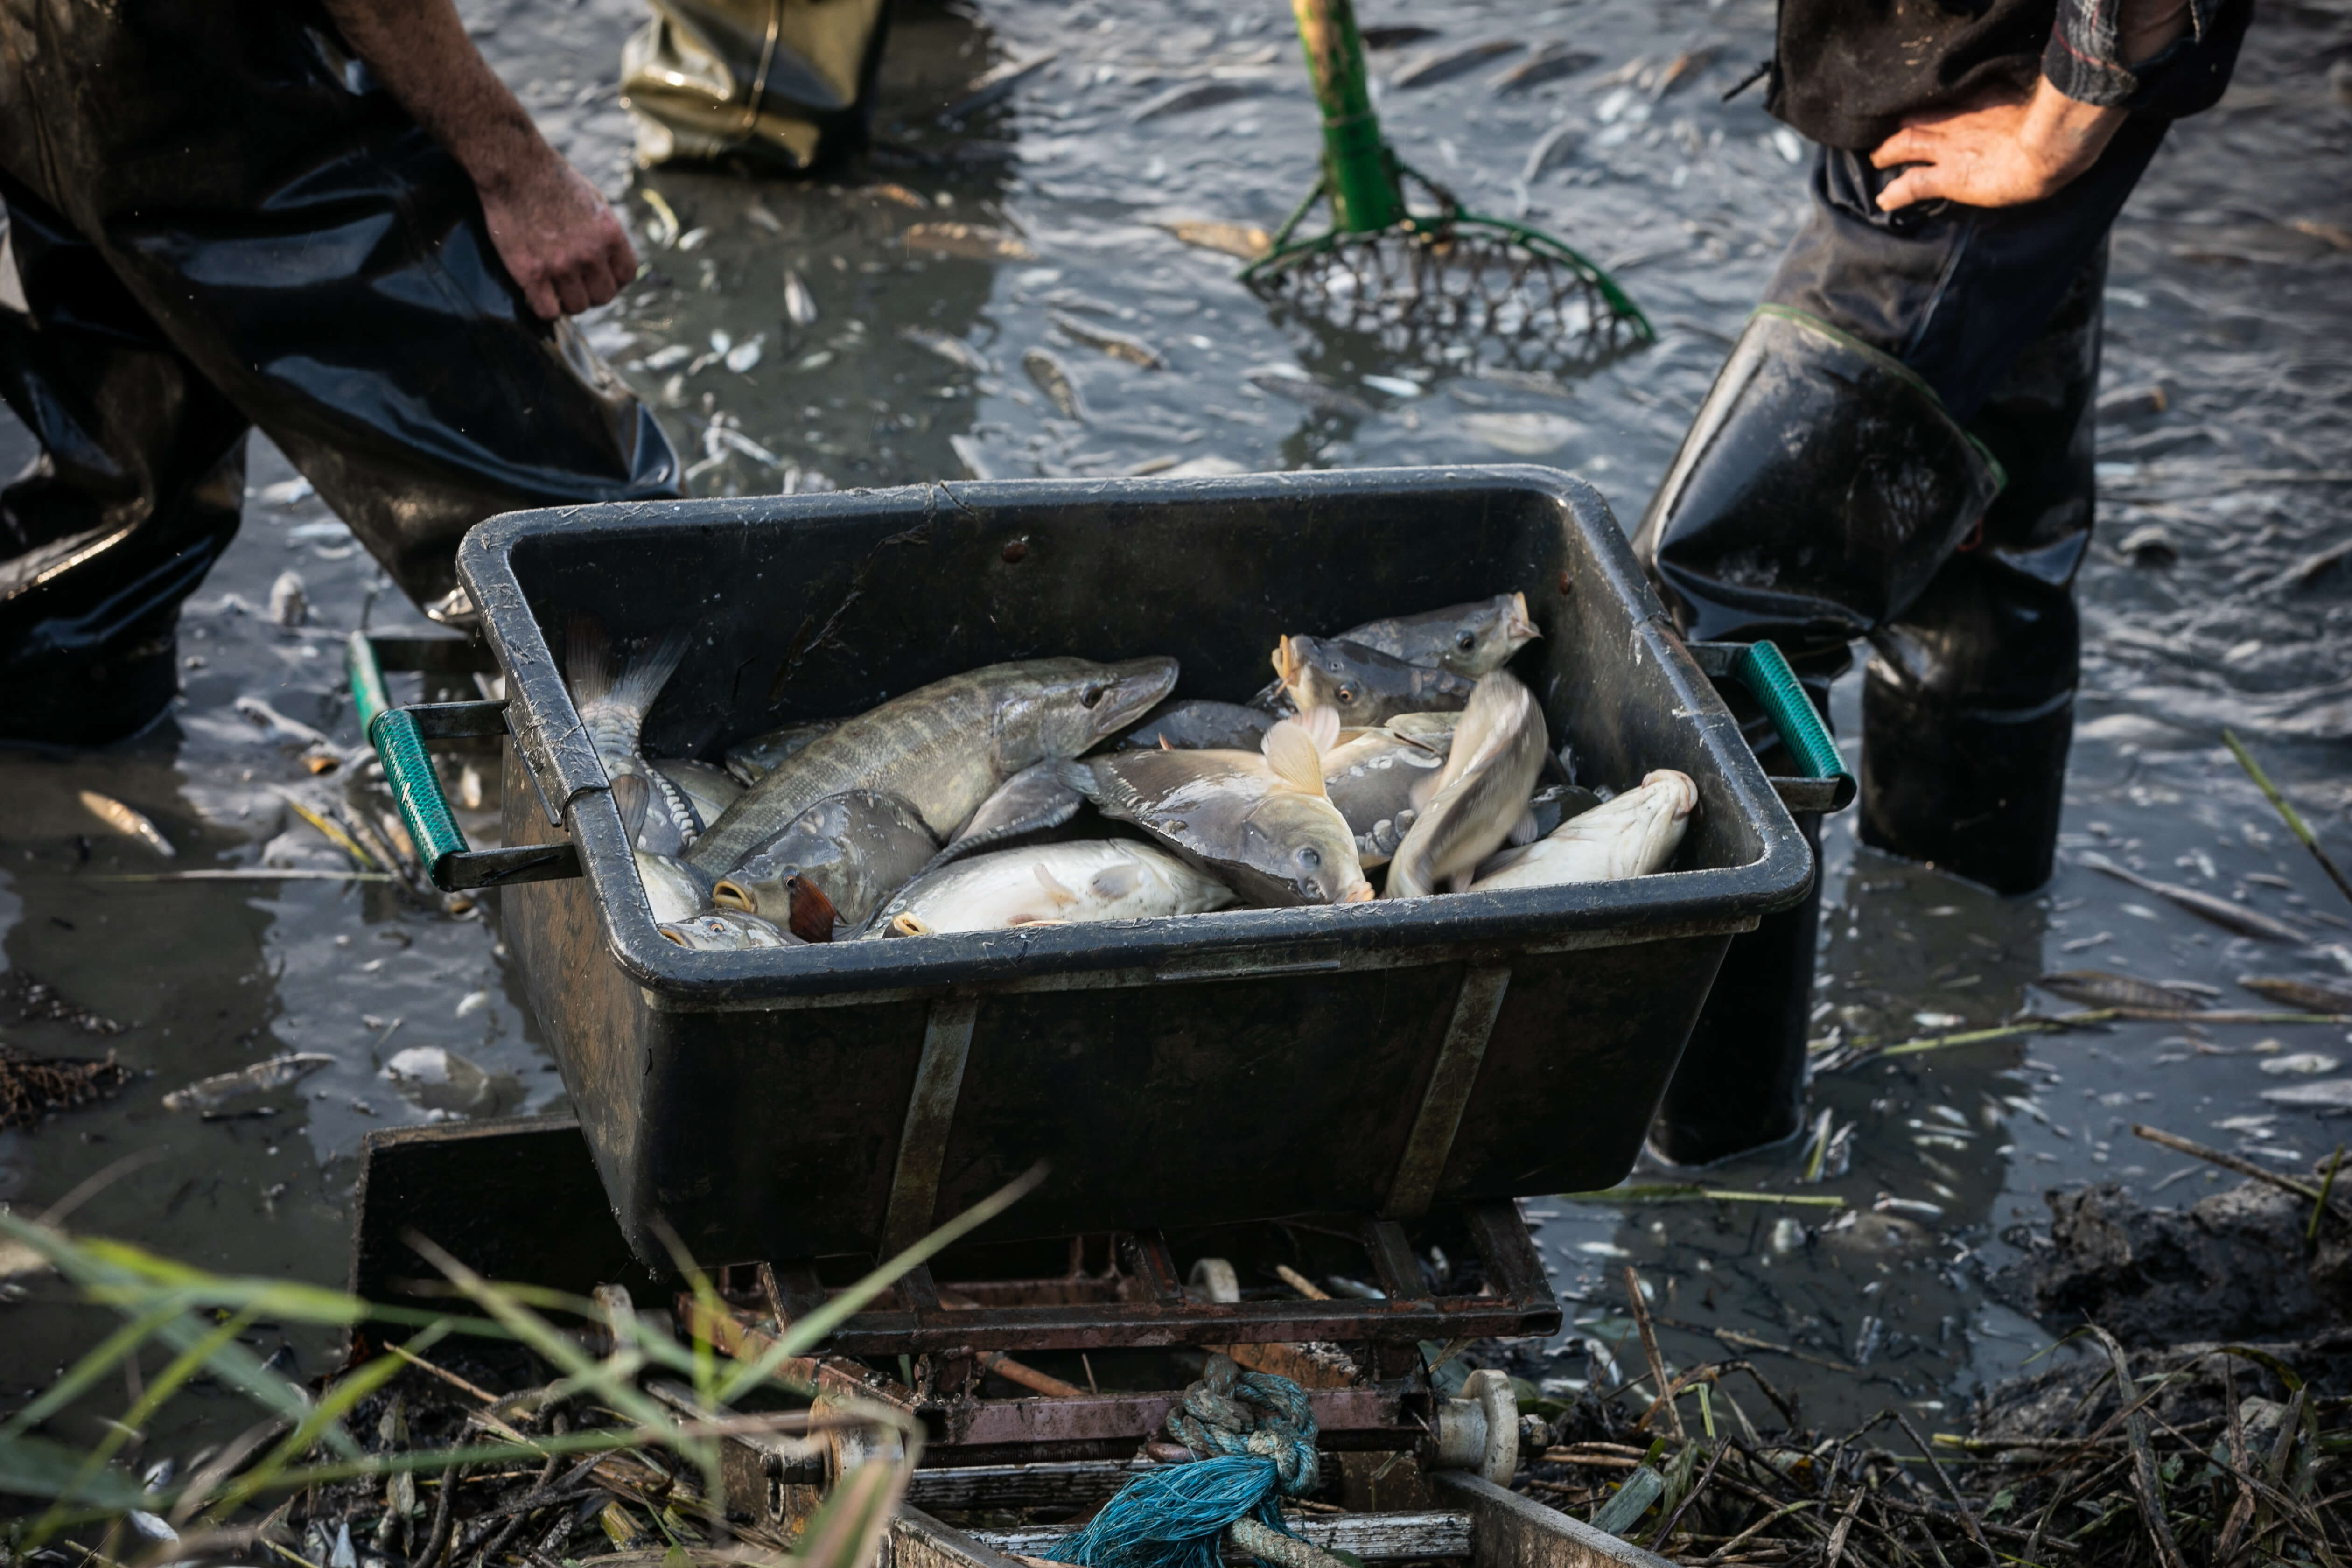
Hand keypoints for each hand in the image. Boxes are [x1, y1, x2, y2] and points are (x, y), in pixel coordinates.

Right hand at [473, 151, 638, 319]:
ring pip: (577, 307)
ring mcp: (560, 265)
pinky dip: (544, 307)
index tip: (598, 276)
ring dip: (567, 301)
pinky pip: (547, 311)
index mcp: (610, 234)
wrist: (513, 167)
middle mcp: (590, 253)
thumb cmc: (552, 180)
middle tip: (574, 282)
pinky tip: (537, 293)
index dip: (613, 280)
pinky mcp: (530, 272)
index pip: (626, 276)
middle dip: (590, 292)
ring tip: (555, 287)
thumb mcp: (594, 202)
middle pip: (603, 296)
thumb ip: (605, 233)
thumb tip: (610, 260)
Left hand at [1870, 78, 2127, 210]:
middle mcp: (1958, 120)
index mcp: (1981, 100)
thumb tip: (2024, 112)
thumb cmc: (2053, 128)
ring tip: (1876, 159)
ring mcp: (1949, 148)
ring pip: (1904, 143)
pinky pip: (1912, 183)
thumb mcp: (2032, 106)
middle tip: (1889, 132)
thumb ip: (2017, 107)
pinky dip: (1895, 192)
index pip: (1945, 98)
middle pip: (1918, 116)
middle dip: (1900, 124)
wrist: (2051, 146)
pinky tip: (1883, 199)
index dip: (1930, 105)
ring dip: (1886, 152)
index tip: (1922, 109)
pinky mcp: (1948, 177)